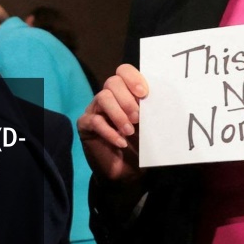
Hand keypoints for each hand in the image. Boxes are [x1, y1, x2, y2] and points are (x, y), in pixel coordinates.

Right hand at [77, 64, 148, 182]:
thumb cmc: (139, 146)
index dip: (133, 78)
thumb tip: (159, 102)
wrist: (126, 173)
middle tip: (137, 118)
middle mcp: (109, 97)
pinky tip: (121, 143)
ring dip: (118, 114)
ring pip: (103, 97)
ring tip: (129, 131)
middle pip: (112, 82)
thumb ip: (150, 112)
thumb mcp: (149, 128)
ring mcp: (95, 110)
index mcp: (125, 93)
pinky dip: (109, 132)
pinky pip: (94, 121)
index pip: (124, 71)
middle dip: (126, 99)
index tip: (144, 94)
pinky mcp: (85, 125)